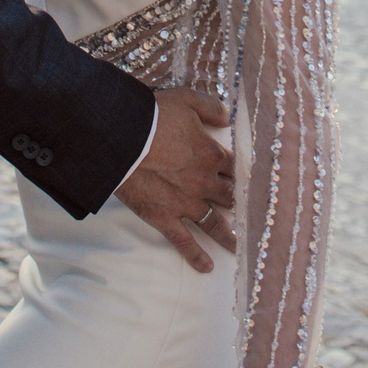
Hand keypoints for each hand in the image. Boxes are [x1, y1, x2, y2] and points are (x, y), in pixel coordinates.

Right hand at [114, 86, 236, 272]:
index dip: (238, 173)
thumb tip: (226, 118)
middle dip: (237, 202)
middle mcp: (205, 183)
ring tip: (238, 246)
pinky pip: (184, 242)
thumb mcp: (186, 100)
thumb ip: (210, 108)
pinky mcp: (165, 218)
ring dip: (228, 236)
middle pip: (228, 196)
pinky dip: (196, 256)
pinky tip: (207, 267)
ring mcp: (186, 204)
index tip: (245, 180)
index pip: (234, 168)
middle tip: (246, 212)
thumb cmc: (152, 116)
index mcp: (212, 155)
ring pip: (214, 223)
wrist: (121, 138)